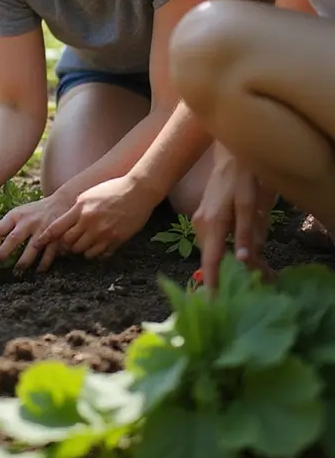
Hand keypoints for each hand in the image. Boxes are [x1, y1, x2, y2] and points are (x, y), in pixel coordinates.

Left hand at [0, 193, 72, 271]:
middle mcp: (28, 221)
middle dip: (3, 253)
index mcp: (16, 215)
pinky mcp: (56, 237)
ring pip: (31, 248)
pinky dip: (43, 264)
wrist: (63, 202)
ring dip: (23, 262)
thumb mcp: (19, 213)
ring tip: (16, 273)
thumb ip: (6, 226)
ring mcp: (43, 229)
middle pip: (13, 239)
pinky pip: (49, 254)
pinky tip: (37, 272)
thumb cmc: (35, 211)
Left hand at [32, 175, 156, 258]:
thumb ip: (76, 209)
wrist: (138, 190)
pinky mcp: (116, 240)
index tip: (37, 244)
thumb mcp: (88, 195)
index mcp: (80, 208)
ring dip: (81, 251)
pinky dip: (96, 253)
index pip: (56, 228)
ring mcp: (103, 233)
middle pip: (68, 244)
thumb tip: (64, 223)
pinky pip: (99, 255)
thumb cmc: (112, 189)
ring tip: (84, 244)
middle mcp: (89, 222)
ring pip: (82, 252)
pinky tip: (98, 246)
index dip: (44, 238)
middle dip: (65, 246)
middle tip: (67, 245)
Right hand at [192, 154, 273, 288]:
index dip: (212, 284)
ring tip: (255, 274)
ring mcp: (201, 219)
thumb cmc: (243, 174)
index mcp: (211, 224)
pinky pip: (213, 241)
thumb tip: (242, 261)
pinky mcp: (206, 215)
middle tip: (255, 288)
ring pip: (213, 250)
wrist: (230, 150)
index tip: (214, 307)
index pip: (209, 261)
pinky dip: (225, 252)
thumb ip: (247, 232)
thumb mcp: (250, 203)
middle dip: (229, 276)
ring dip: (228, 264)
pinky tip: (241, 256)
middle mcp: (201, 224)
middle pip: (212, 259)